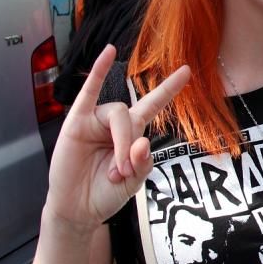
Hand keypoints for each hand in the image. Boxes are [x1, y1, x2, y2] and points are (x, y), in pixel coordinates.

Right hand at [44, 45, 190, 232]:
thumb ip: (142, 163)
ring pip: (116, 113)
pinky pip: (87, 92)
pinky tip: (108, 53)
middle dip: (130, 146)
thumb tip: (141, 142)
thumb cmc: (106, 193)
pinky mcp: (76, 123)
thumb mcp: (133, 183)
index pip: (154, 105)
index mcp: (134, 134)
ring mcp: (95, 121)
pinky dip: (97, 71)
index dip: (169, 88)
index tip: (187, 70)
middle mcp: (115, 123)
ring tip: (114, 169)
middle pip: (132, 117)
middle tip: (124, 171)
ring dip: (120, 141)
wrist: (78, 210)